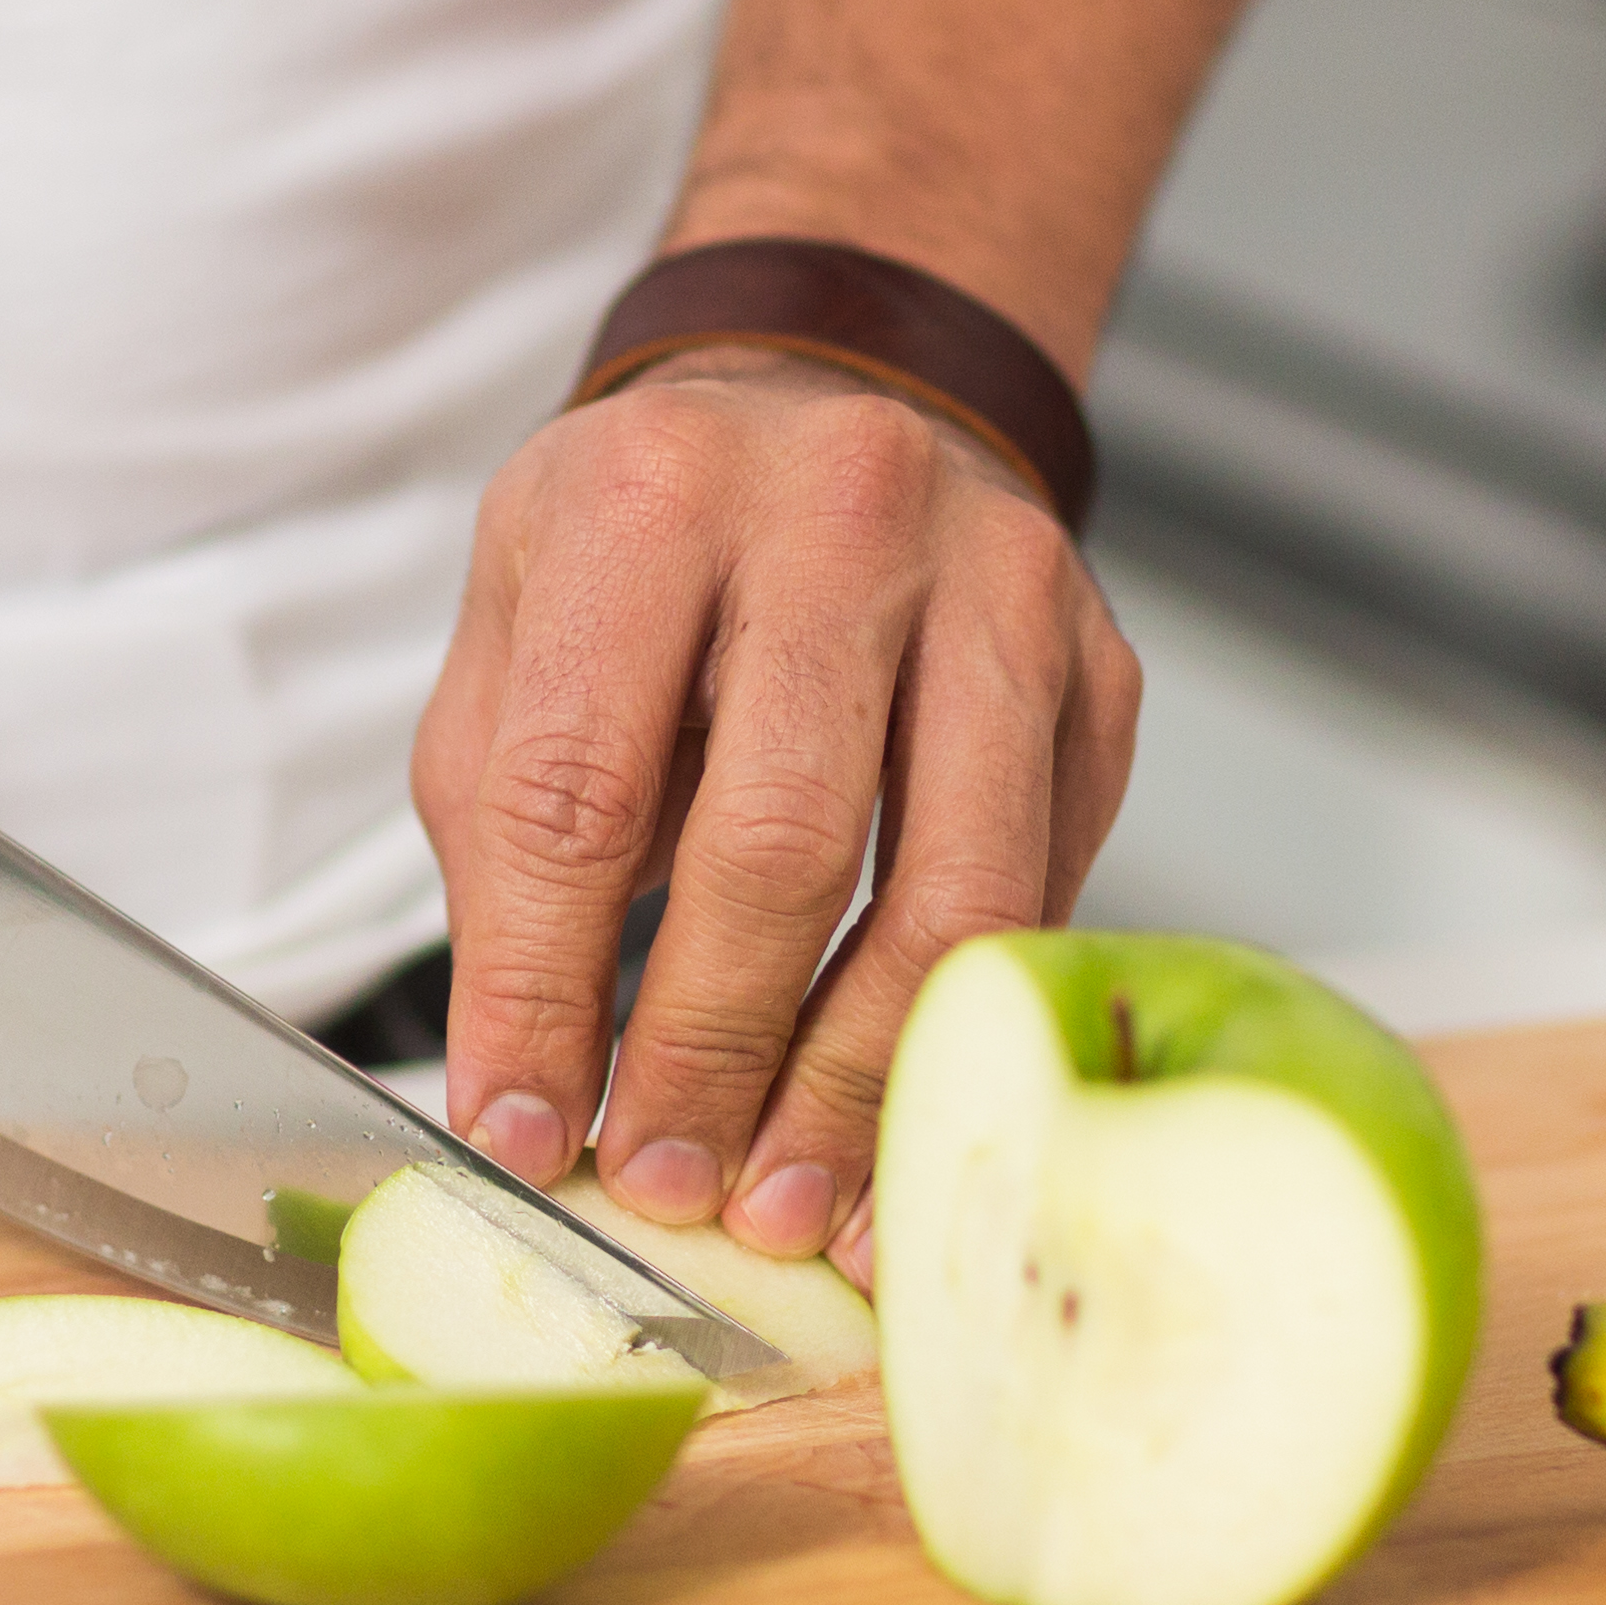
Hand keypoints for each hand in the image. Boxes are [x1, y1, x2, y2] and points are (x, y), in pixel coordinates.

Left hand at [416, 347, 1141, 1282]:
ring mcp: (1002, 591)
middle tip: (668, 1185)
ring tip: (793, 1201)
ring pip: (954, 890)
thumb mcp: (518, 644)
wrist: (837, 402)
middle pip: (784, 843)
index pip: (581, 787)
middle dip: (717, 1052)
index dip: (542, 986)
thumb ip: (505, 851)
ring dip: (860, 1079)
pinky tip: (892, 1126)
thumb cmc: (654, 551)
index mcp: (655, 495)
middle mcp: (846, 516)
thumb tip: (526, 1094)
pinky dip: (958, 1032)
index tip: (522, 1129)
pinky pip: (1042, 892)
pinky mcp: (1100, 676)